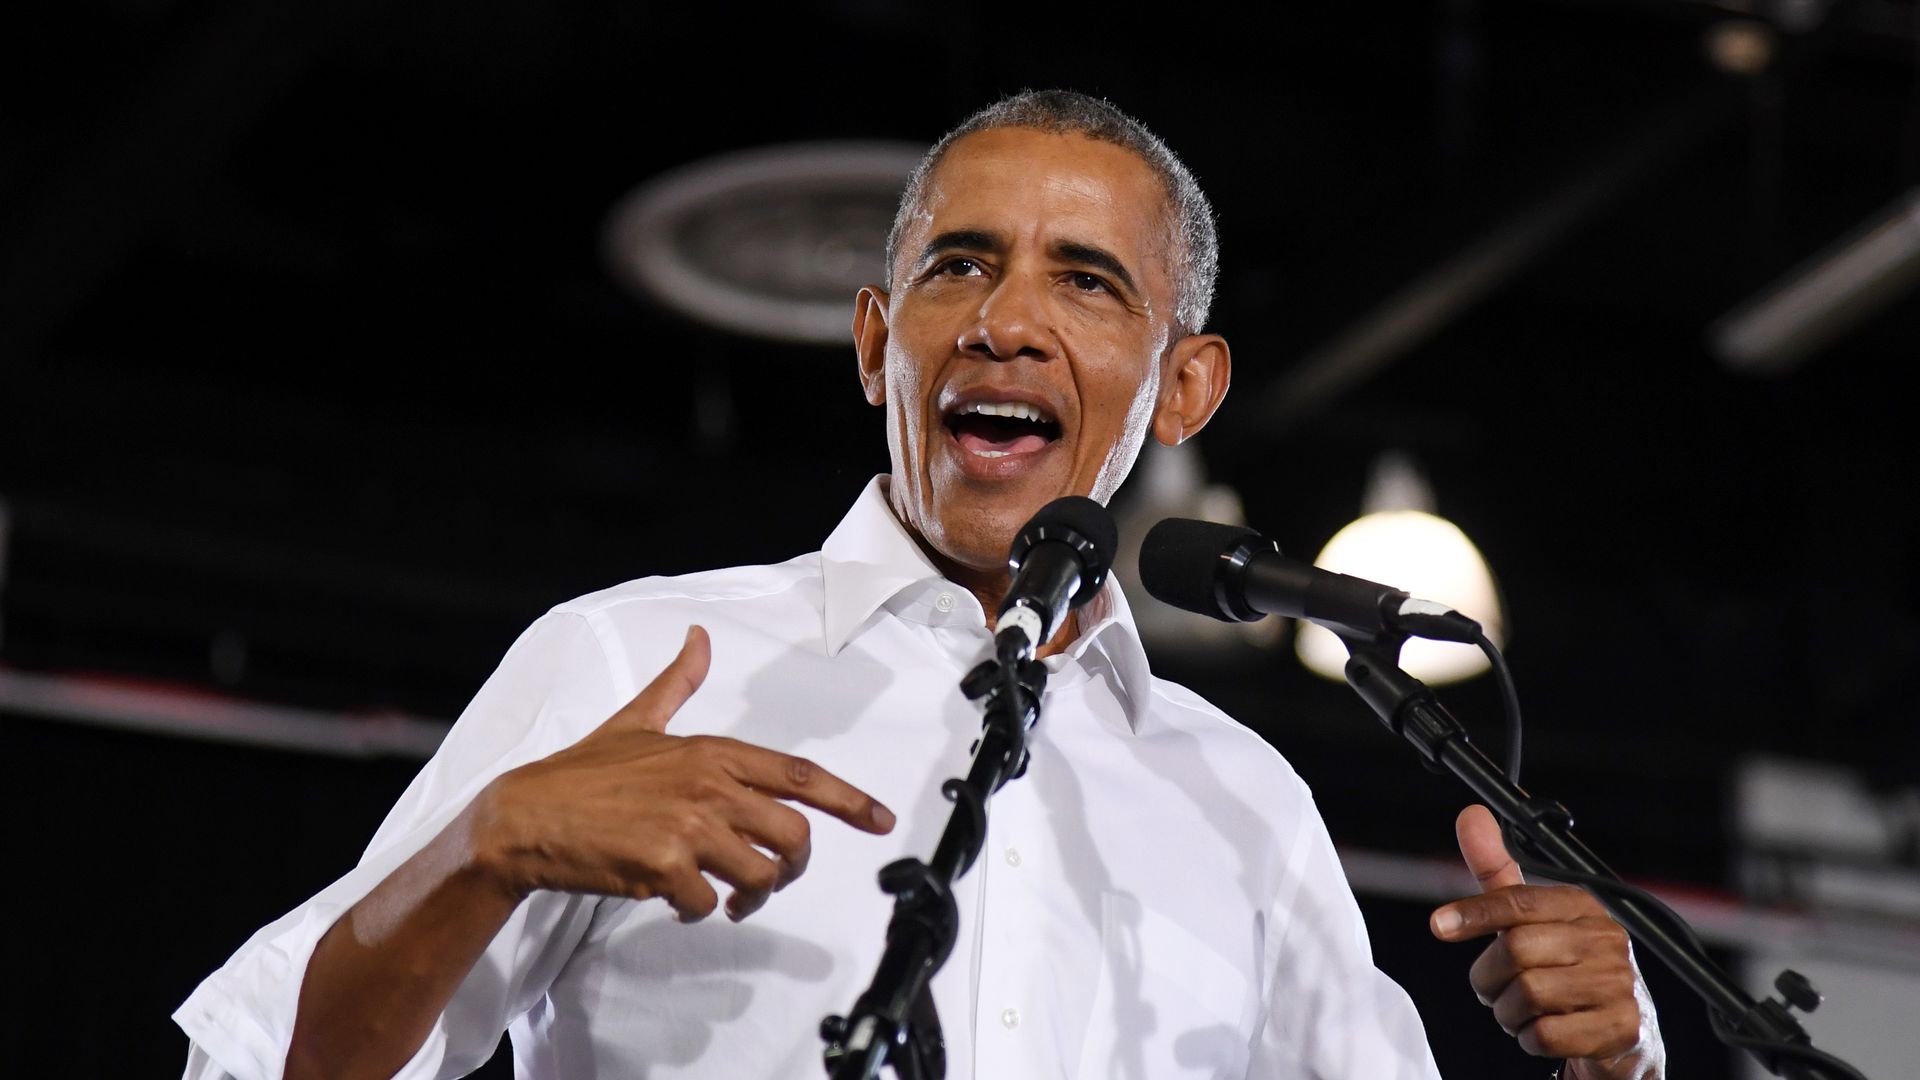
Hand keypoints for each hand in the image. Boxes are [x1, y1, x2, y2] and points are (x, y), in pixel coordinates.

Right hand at [473, 625, 895, 922]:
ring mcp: (687, 827)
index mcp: (711, 752)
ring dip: (749, 895)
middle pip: (793, 834)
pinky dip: (698, 911)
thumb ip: (676, 683)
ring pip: (759, 875)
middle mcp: (708, 786)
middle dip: (793, 865)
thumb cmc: (581, 772)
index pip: (798, 774)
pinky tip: (676, 900)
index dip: (848, 799)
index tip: (881, 820)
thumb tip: (698, 637)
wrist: (522, 818)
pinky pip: (706, 903)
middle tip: (768, 879)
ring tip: (724, 896)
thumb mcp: (636, 719)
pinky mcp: (662, 867)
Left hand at [1430, 805, 1664, 1079]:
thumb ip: (1498, 873)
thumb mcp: (1531, 920)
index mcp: (1583, 906)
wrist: (1621, 1034)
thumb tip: (1471, 815)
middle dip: (1490, 978)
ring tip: (1521, 1011)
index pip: (1519, 901)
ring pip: (1529, 994)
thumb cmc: (1566, 969)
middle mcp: (1607, 939)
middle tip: (1494, 989)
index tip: (1440, 925)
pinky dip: (1531, 1038)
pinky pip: (1548, 1034)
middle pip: (1517, 950)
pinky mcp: (1622, 1027)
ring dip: (1508, 1012)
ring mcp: (1620, 984)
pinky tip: (1543, 1032)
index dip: (1475, 913)